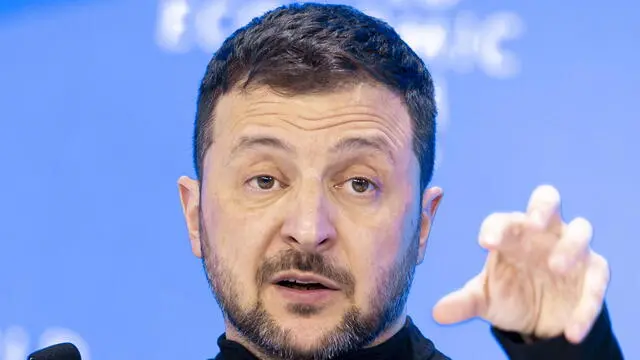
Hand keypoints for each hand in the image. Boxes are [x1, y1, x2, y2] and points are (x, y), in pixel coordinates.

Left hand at [432, 185, 610, 343]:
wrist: (538, 319)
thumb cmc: (508, 293)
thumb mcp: (484, 299)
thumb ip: (464, 302)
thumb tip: (437, 313)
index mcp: (512, 233)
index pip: (503, 220)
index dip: (495, 227)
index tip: (485, 242)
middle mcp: (542, 233)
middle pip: (547, 201)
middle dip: (542, 207)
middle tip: (534, 222)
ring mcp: (571, 250)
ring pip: (580, 231)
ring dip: (570, 246)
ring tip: (556, 267)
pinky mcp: (592, 273)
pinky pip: (597, 280)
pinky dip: (587, 304)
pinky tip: (572, 331)